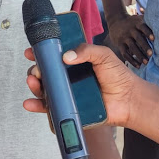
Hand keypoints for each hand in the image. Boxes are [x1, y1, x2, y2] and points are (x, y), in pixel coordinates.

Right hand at [23, 44, 137, 126]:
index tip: (32, 51)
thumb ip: (86, 50)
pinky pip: (50, 107)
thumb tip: (66, 56)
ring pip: (44, 88)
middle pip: (45, 72)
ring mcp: (67, 92)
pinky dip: (37, 105)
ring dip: (34, 85)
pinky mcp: (69, 107)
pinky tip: (30, 103)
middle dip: (36, 69)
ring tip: (33, 81)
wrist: (128, 100)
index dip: (41, 53)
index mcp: (75, 62)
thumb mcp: (103, 55)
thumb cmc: (118, 76)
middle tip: (37, 69)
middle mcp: (68, 77)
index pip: (54, 56)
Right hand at [108, 14, 153, 67]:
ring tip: (146, 63)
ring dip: (139, 55)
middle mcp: (130, 30)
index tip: (154, 39)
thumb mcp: (138, 18)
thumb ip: (149, 20)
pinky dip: (131, 60)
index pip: (143, 27)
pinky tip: (138, 66)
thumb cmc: (133, 22)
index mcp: (137, 23)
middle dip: (144, 46)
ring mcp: (124, 37)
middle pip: (138, 38)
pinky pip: (125, 53)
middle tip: (151, 54)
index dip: (148, 33)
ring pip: (132, 47)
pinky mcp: (120, 44)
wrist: (115, 21)